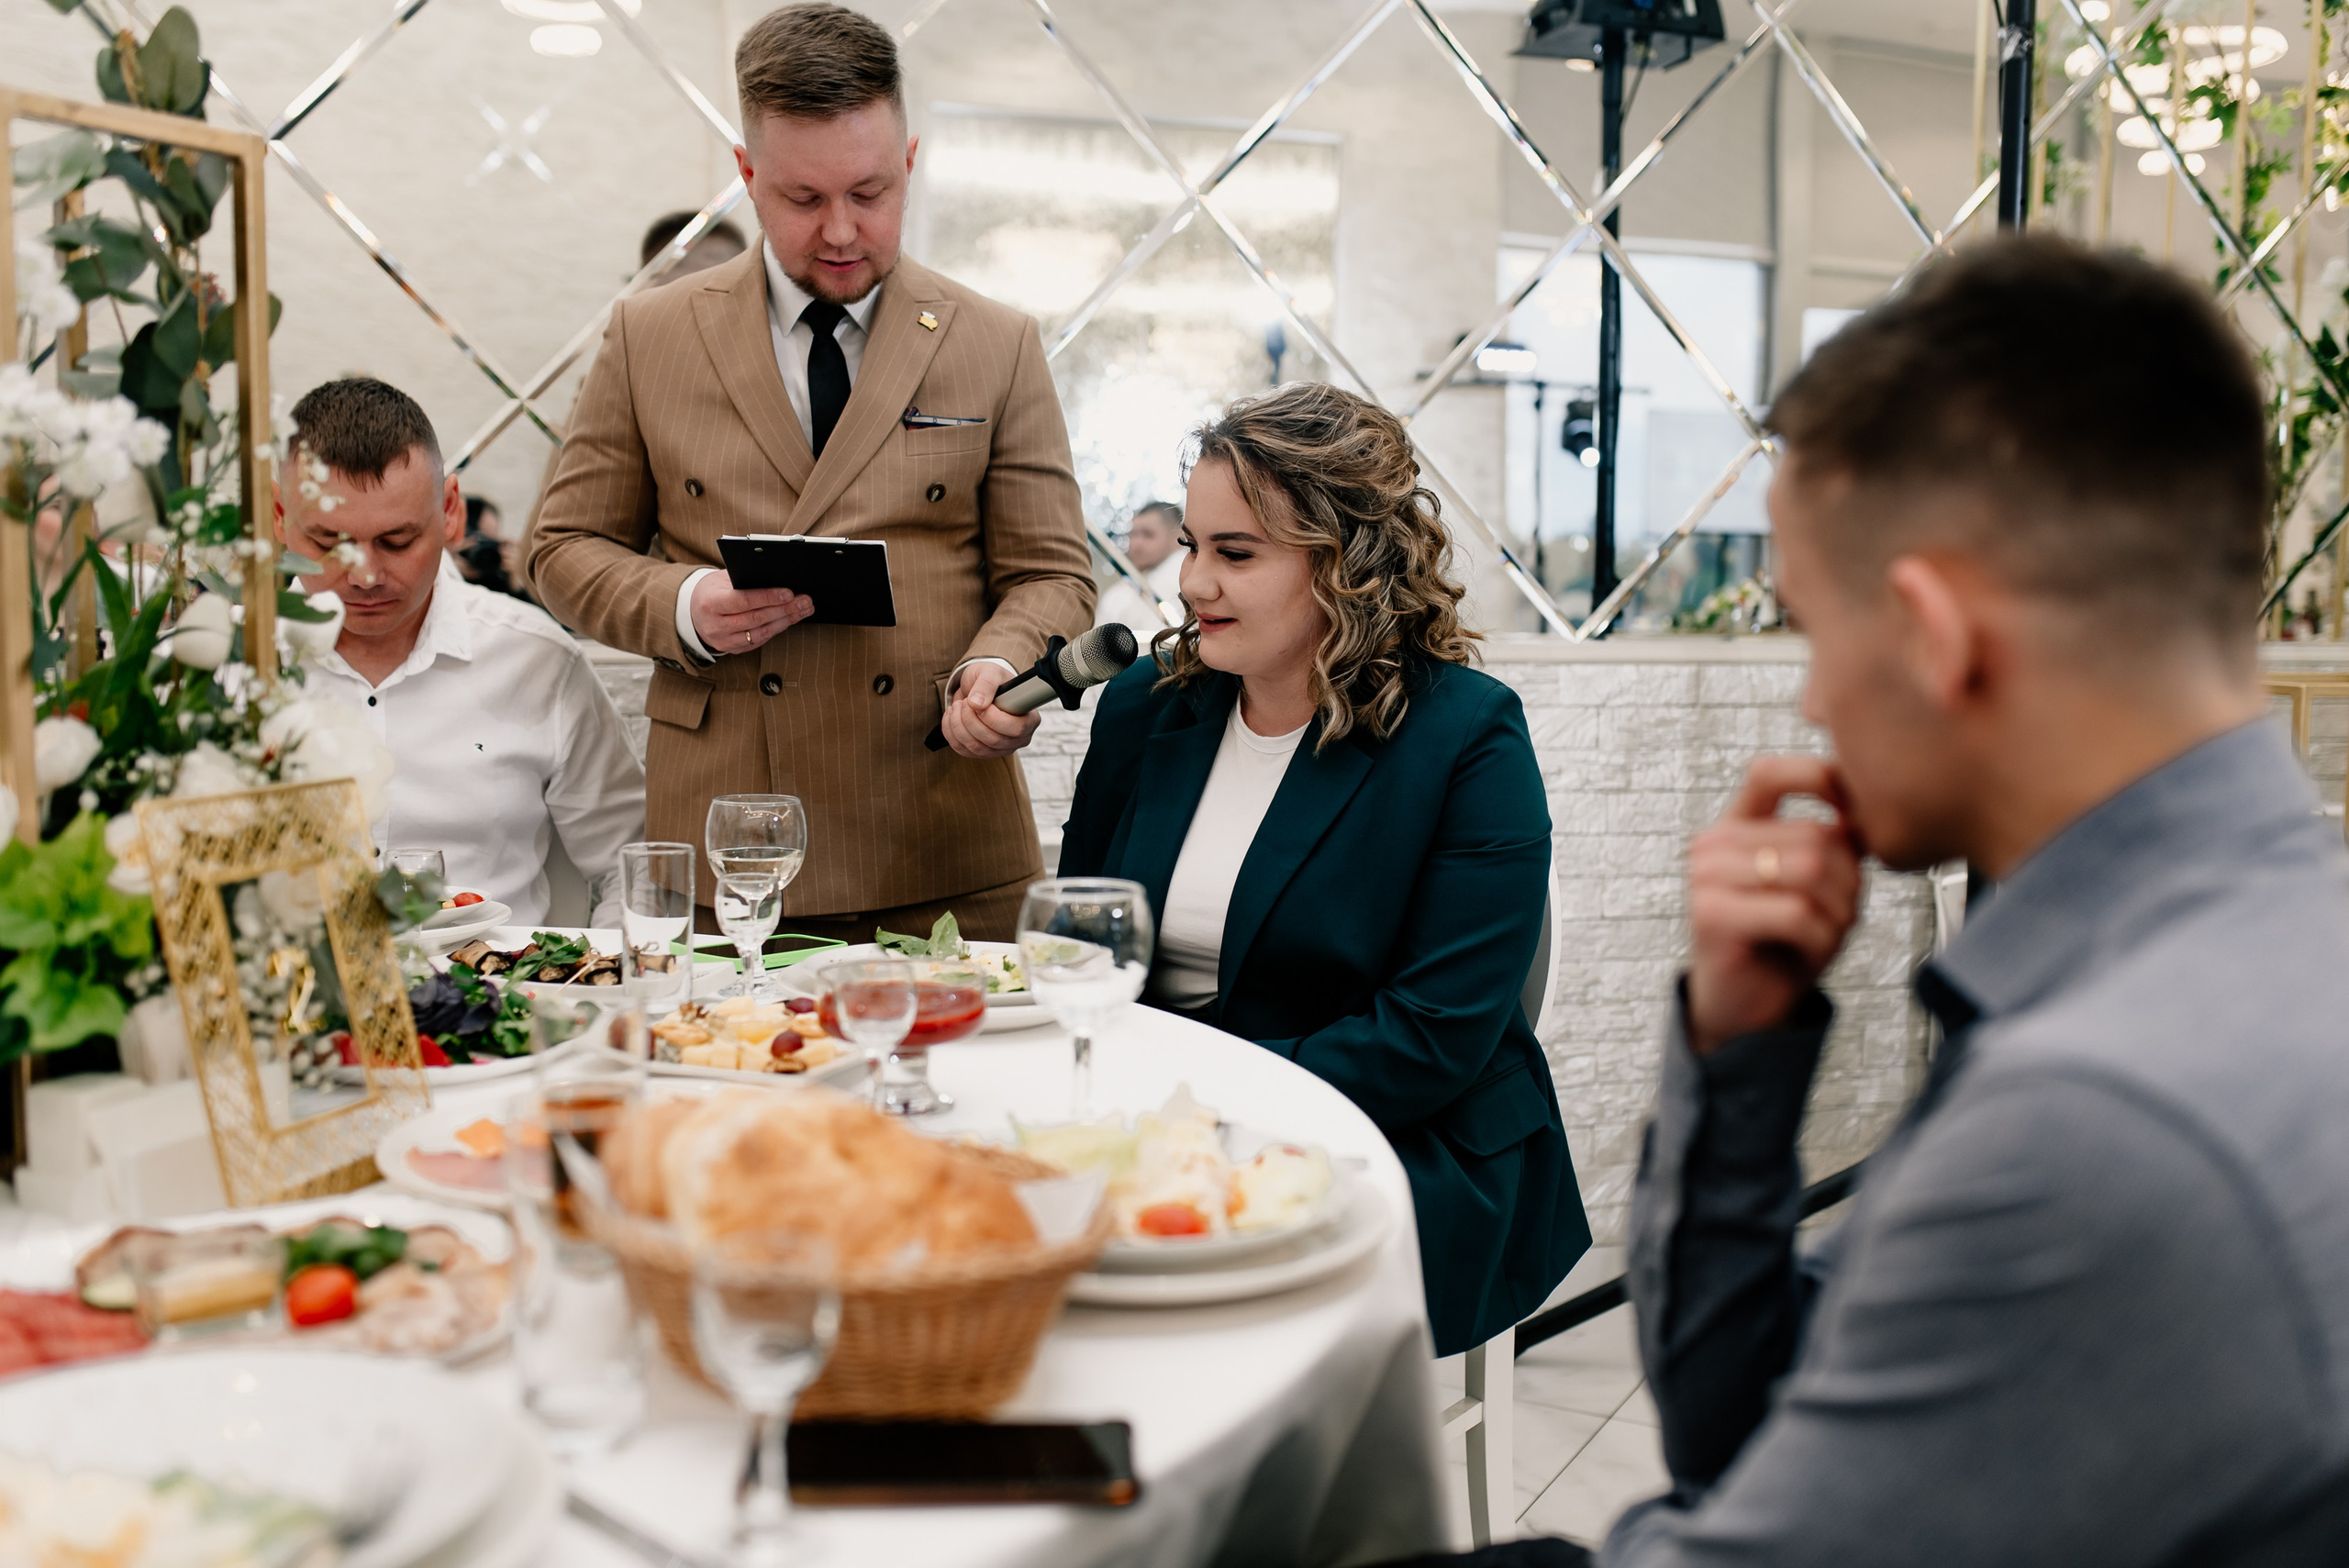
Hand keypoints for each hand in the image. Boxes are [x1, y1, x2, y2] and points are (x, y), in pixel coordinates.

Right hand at [690, 572, 812, 658]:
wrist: (694, 612)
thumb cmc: (713, 591)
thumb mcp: (722, 579)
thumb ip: (745, 579)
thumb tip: (777, 577)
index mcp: (711, 603)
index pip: (743, 601)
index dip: (768, 597)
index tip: (789, 593)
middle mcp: (715, 625)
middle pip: (756, 618)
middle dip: (784, 609)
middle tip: (805, 601)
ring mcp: (724, 640)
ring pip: (761, 633)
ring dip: (786, 621)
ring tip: (803, 609)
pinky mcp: (733, 649)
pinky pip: (759, 641)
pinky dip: (777, 629)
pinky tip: (790, 619)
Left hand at [940, 662, 1043, 759]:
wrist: (978, 689)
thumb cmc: (991, 680)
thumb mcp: (990, 672)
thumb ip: (986, 684)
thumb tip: (977, 703)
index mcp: (1030, 719)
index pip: (1016, 728)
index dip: (993, 718)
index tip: (977, 703)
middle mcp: (1018, 738)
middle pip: (993, 740)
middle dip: (971, 719)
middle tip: (964, 701)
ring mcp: (1001, 749)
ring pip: (976, 747)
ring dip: (958, 725)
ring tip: (956, 706)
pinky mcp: (982, 753)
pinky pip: (963, 750)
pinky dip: (951, 732)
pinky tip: (952, 716)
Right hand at [1685, 756, 1864, 1056]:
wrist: (1745, 1010)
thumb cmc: (1784, 943)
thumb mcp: (1814, 883)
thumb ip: (1831, 842)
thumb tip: (1869, 811)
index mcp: (1736, 826)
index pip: (1772, 773)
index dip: (1820, 781)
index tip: (1853, 819)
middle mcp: (1713, 844)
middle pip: (1814, 834)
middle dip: (1849, 881)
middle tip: (1842, 914)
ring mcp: (1706, 877)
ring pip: (1811, 870)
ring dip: (1839, 910)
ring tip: (1827, 931)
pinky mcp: (1712, 914)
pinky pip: (1797, 913)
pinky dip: (1821, 938)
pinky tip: (1810, 951)